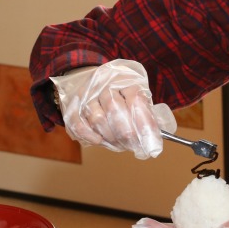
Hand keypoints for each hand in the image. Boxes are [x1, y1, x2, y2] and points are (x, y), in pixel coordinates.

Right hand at [50, 59, 175, 158]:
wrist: (93, 81)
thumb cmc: (121, 96)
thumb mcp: (137, 99)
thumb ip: (146, 115)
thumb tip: (155, 140)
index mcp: (124, 79)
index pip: (136, 100)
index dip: (144, 124)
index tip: (151, 144)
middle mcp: (104, 84)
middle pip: (115, 109)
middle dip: (127, 134)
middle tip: (135, 147)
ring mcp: (86, 95)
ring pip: (97, 117)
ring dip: (110, 136)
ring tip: (120, 145)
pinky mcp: (73, 106)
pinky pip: (78, 122)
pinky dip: (89, 134)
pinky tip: (99, 141)